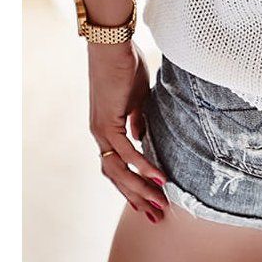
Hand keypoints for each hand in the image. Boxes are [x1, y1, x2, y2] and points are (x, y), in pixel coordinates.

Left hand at [87, 39, 166, 221]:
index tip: (149, 202)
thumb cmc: (126, 65)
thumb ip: (137, 118)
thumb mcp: (137, 97)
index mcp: (108, 129)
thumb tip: (140, 136)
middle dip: (137, 198)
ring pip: (119, 171)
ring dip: (140, 189)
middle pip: (116, 177)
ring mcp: (102, 131)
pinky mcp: (108, 123)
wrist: (113, 46)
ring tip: (160, 203)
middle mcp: (101, 135)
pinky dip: (142, 167)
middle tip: (156, 215)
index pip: (118, 166)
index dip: (133, 185)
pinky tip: (159, 179)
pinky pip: (126, 153)